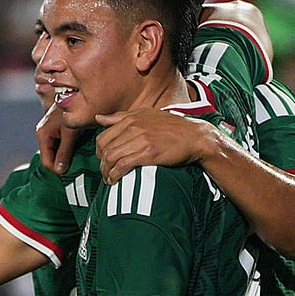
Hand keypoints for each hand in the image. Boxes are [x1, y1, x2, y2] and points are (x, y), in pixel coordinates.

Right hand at [35, 103, 79, 173]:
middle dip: (63, 164)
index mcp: (43, 135)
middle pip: (52, 158)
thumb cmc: (72, 111)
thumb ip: (64, 152)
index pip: (47, 162)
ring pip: (58, 153)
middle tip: (77, 169)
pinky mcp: (60, 131)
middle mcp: (45, 135)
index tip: (71, 173)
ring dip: (67, 157)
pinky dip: (70, 151)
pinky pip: (63, 146)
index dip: (58, 169)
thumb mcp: (70, 133)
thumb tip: (59, 171)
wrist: (77, 94)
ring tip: (80, 160)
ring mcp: (52, 133)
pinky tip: (80, 152)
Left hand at [95, 109, 215, 183]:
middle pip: (105, 149)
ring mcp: (140, 140)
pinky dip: (115, 174)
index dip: (99, 152)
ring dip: (106, 172)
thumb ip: (120, 117)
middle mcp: (133, 127)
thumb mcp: (145, 115)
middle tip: (105, 172)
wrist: (196, 137)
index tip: (103, 160)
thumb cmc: (172, 127)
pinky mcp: (148, 153)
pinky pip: (123, 165)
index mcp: (130, 119)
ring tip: (109, 179)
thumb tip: (99, 118)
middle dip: (101, 163)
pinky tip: (115, 180)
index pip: (103, 137)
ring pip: (111, 158)